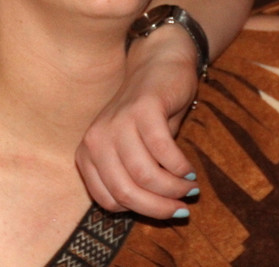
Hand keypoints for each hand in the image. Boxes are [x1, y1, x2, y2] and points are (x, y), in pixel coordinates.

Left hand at [76, 25, 199, 217]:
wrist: (158, 65)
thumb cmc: (147, 118)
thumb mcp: (133, 152)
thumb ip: (136, 180)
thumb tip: (162, 213)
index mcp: (88, 153)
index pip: (108, 200)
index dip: (139, 211)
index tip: (164, 211)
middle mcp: (96, 138)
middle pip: (125, 190)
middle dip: (158, 207)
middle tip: (182, 208)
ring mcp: (118, 122)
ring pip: (144, 174)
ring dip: (173, 188)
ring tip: (190, 188)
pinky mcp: (143, 109)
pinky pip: (162, 150)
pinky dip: (179, 166)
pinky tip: (189, 169)